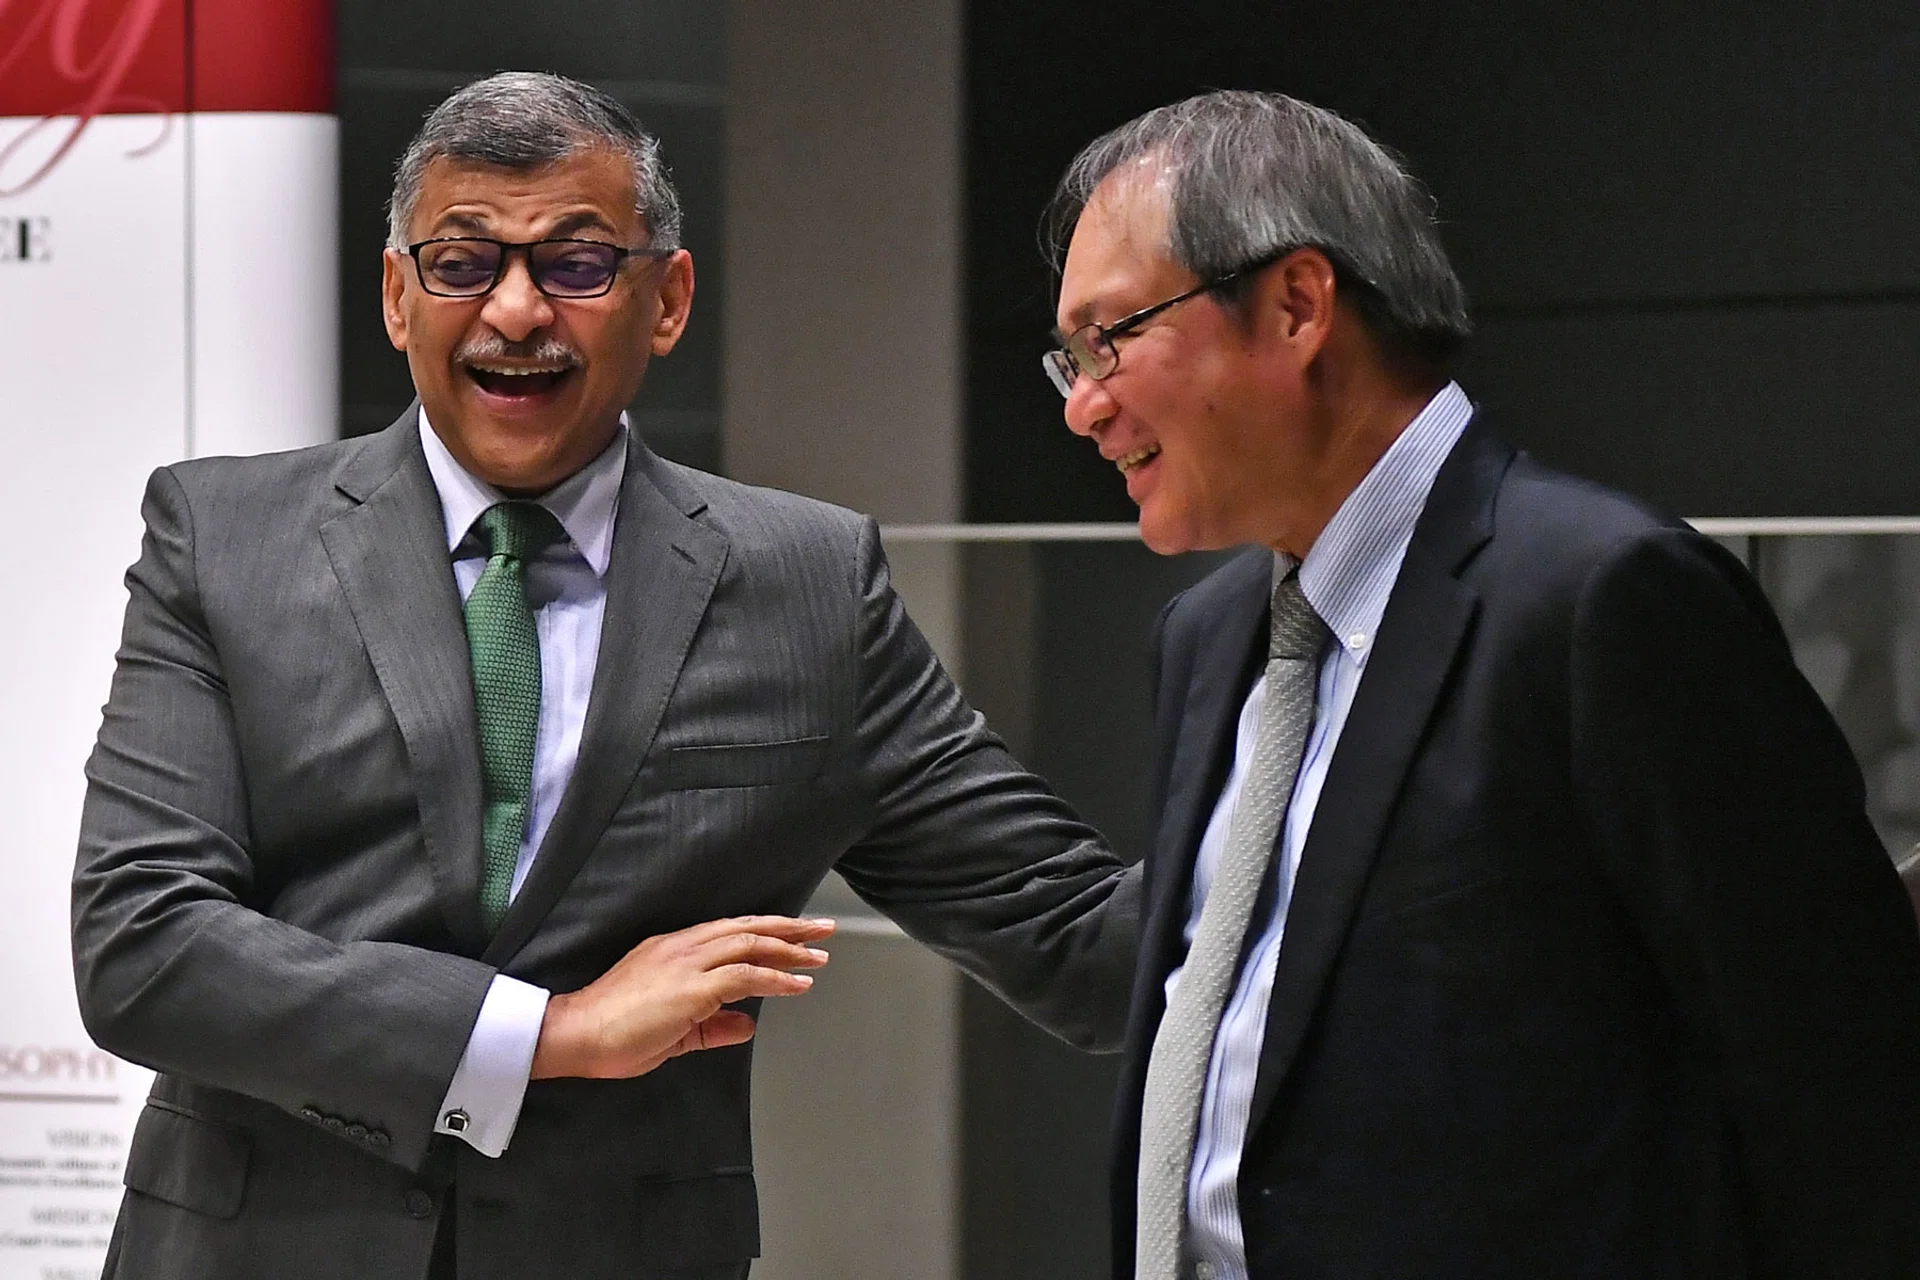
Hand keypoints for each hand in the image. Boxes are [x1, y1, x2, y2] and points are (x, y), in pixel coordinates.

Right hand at [530, 915, 834, 1078]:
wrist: (575, 1035)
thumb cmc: (612, 1034)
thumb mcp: (673, 1030)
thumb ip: (712, 1025)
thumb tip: (746, 1024)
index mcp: (673, 949)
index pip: (730, 932)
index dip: (766, 930)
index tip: (795, 933)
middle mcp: (682, 947)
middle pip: (747, 928)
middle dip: (789, 928)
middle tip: (822, 929)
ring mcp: (686, 964)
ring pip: (750, 944)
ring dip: (790, 948)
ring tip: (819, 954)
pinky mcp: (690, 987)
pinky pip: (744, 976)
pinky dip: (775, 978)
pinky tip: (797, 985)